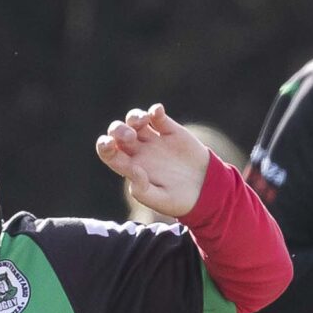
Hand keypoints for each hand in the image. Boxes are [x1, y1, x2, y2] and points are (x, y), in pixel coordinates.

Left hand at [95, 104, 209, 219]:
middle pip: (119, 133)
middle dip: (118, 129)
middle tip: (130, 136)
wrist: (207, 191)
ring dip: (134, 117)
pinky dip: (155, 111)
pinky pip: (158, 116)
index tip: (109, 144)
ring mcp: (155, 140)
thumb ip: (142, 189)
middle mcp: (139, 152)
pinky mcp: (171, 131)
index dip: (105, 146)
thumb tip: (132, 170)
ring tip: (143, 121)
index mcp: (131, 168)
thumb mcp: (160, 200)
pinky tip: (158, 113)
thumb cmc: (180, 200)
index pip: (110, 153)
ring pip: (135, 120)